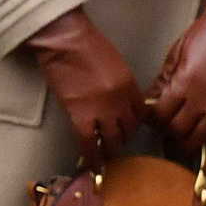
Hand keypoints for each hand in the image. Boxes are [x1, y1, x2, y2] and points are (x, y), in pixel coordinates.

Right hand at [26, 7, 145, 157]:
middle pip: (128, 129)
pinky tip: (91, 165)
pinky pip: (89, 143)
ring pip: (112, 140)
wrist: (66, 41)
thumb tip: (118, 103)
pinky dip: (91, 156)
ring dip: (109, 149)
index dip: (134, 124)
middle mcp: (121, 101)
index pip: (140, 114)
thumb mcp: (115, 63)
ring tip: (104, 155)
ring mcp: (102, 110)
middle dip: (123, 138)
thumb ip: (121, 84)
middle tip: (115, 142)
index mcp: (130, 84)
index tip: (127, 128)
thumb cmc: (87, 45)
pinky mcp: (80, 116)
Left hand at [145, 0, 205, 170]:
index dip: (151, 121)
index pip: (160, 114)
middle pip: (176, 130)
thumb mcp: (178, 50)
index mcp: (184, 82)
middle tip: (162, 134)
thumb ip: (165, 77)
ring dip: (184, 148)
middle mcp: (202, 99)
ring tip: (177, 149)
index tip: (149, 120)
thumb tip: (152, 97)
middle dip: (165, 135)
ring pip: (198, 139)